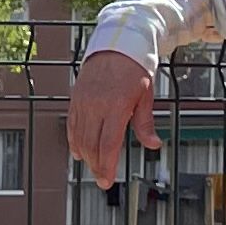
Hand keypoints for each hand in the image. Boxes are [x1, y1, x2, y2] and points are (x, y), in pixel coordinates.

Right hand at [64, 47, 159, 188]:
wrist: (116, 44)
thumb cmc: (133, 67)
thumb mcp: (145, 95)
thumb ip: (145, 123)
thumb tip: (153, 144)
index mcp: (116, 105)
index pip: (108, 144)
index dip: (107, 165)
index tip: (108, 180)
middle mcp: (96, 105)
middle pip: (91, 145)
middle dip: (96, 166)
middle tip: (102, 180)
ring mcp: (83, 102)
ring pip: (79, 138)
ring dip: (86, 156)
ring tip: (93, 167)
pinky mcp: (76, 99)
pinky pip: (71, 125)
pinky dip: (74, 141)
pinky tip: (78, 152)